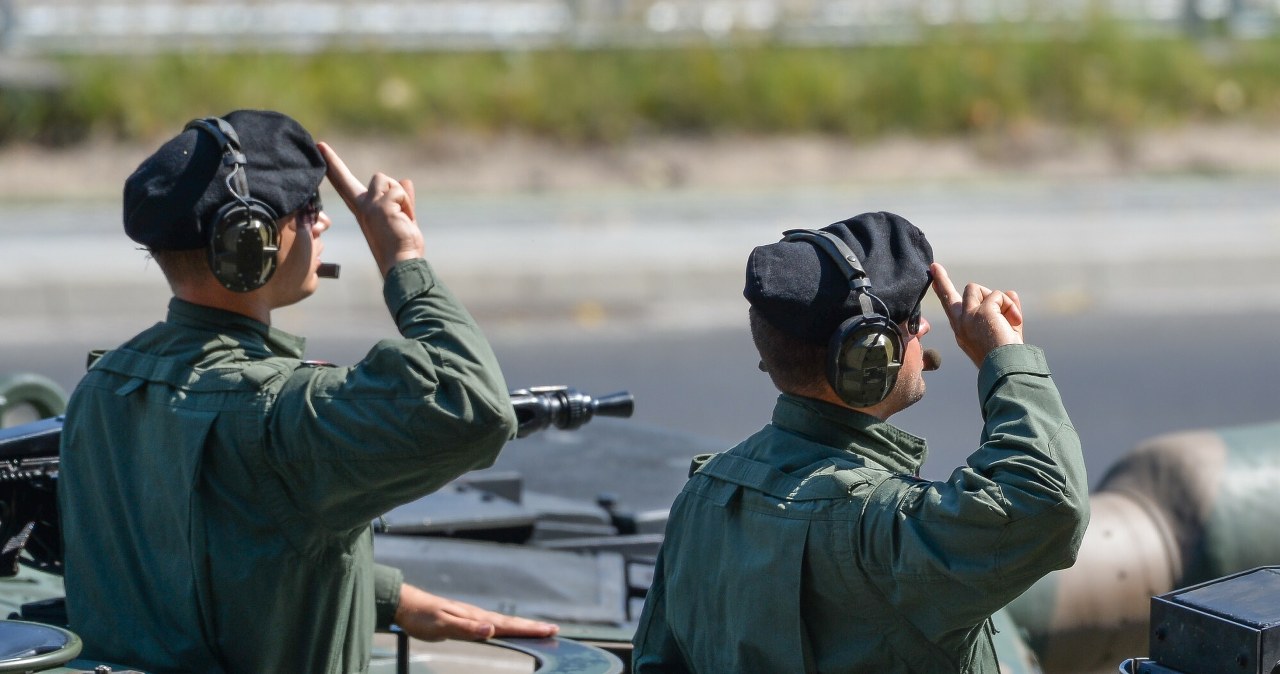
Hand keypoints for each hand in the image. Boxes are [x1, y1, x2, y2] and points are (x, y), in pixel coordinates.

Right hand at [318, 141, 424, 277]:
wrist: (401, 264)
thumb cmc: (402, 248)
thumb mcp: (402, 219)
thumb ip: (402, 201)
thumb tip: (405, 180)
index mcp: (363, 210)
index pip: (345, 185)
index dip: (334, 167)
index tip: (320, 147)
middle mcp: (362, 206)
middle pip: (357, 178)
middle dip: (336, 163)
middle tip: (320, 145)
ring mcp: (369, 206)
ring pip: (385, 180)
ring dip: (399, 195)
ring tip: (401, 216)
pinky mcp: (380, 206)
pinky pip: (400, 191)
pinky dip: (407, 204)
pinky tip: (404, 220)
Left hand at [393, 583, 558, 641]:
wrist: (406, 604)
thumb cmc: (422, 616)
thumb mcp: (442, 625)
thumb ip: (467, 628)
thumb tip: (491, 629)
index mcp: (476, 617)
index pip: (509, 625)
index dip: (530, 629)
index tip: (550, 630)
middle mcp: (478, 616)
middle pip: (512, 623)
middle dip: (533, 627)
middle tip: (554, 630)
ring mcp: (474, 617)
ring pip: (504, 623)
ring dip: (523, 627)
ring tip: (539, 630)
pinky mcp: (467, 621)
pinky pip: (494, 626)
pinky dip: (507, 629)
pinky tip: (508, 631)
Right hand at [930, 262, 1023, 367]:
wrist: (1007, 368)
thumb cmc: (1008, 356)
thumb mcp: (1005, 330)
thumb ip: (1006, 311)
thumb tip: (1010, 292)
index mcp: (962, 331)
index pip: (950, 307)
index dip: (942, 290)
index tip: (934, 276)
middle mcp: (960, 324)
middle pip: (950, 294)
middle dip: (942, 280)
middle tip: (934, 266)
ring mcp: (967, 317)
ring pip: (976, 289)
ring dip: (996, 299)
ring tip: (1008, 320)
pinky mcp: (980, 312)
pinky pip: (998, 295)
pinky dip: (1009, 306)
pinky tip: (1013, 322)